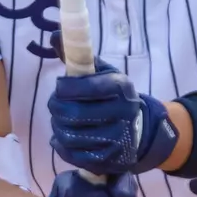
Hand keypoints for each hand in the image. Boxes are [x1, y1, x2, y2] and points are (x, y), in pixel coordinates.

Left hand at [47, 37, 177, 175]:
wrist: (141, 130)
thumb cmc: (114, 97)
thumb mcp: (102, 72)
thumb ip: (78, 56)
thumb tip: (55, 35)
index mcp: (121, 87)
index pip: (85, 86)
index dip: (64, 87)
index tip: (61, 86)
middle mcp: (122, 113)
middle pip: (73, 113)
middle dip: (57, 107)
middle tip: (56, 104)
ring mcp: (117, 140)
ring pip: (70, 135)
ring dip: (57, 126)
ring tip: (60, 120)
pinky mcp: (109, 160)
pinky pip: (73, 155)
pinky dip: (61, 145)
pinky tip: (63, 138)